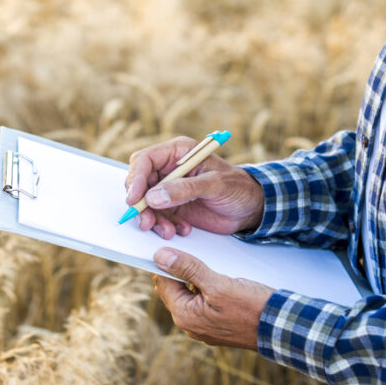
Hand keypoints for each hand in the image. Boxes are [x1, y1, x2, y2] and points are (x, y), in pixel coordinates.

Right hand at [125, 136, 264, 238]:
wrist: (251, 208)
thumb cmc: (238, 188)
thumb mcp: (215, 185)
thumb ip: (185, 189)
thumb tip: (154, 196)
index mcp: (178, 153)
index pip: (145, 161)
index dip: (135, 179)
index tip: (134, 200)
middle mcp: (169, 169)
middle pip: (139, 183)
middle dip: (140, 205)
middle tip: (147, 222)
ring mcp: (169, 189)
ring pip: (145, 203)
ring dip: (152, 219)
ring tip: (168, 231)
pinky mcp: (172, 207)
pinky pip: (157, 217)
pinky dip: (164, 226)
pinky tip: (182, 230)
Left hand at [152, 248, 273, 349]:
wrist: (280, 328)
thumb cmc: (252, 307)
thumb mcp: (219, 284)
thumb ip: (188, 269)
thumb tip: (160, 256)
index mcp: (184, 315)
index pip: (163, 282)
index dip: (164, 262)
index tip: (170, 244)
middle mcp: (190, 325)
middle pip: (174, 289)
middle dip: (179, 269)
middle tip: (191, 249)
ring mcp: (203, 327)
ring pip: (189, 294)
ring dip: (194, 277)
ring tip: (207, 261)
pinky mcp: (216, 325)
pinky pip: (202, 302)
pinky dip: (205, 288)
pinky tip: (217, 276)